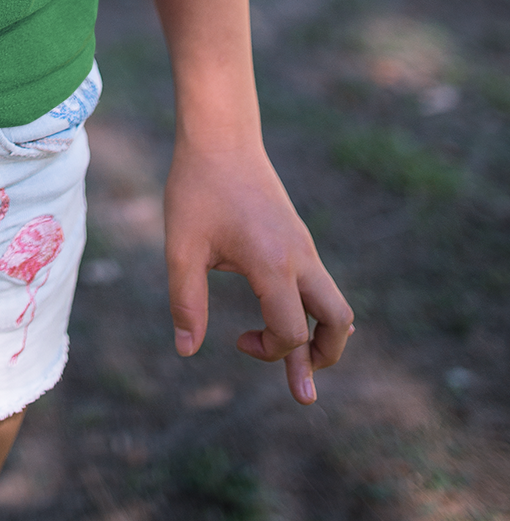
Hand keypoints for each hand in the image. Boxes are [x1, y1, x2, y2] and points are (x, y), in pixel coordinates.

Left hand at [163, 141, 353, 404]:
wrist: (220, 134)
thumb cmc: (197, 187)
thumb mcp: (182, 246)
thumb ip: (185, 302)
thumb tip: (186, 351)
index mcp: (273, 264)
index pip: (290, 332)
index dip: (270, 352)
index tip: (236, 341)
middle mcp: (300, 257)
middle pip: (339, 322)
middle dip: (323, 357)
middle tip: (302, 386)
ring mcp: (304, 245)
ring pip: (336, 303)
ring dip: (322, 334)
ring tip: (301, 358)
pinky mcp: (298, 236)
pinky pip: (320, 282)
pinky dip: (312, 309)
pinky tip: (294, 315)